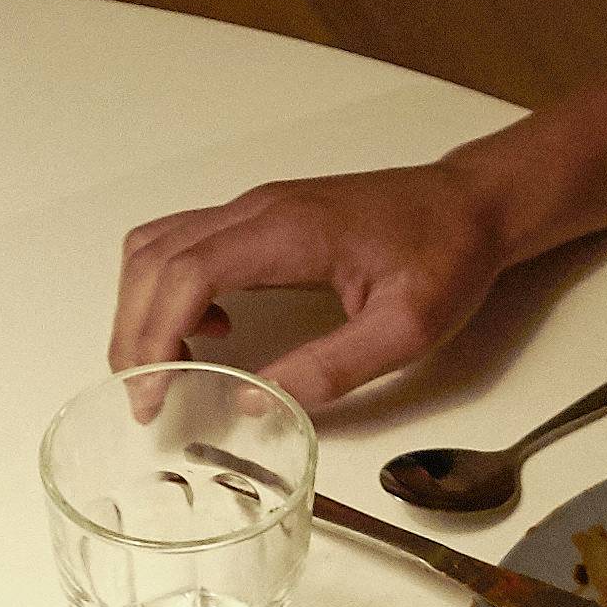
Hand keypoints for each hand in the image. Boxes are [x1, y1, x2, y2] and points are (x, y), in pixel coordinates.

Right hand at [107, 155, 506, 406]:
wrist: (472, 205)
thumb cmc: (447, 256)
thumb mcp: (406, 329)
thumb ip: (331, 368)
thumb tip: (257, 401)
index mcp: (290, 233)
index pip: (187, 274)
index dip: (154, 336)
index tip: (151, 393)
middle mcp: (260, 210)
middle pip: (155, 259)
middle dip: (134, 331)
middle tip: (143, 396)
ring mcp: (257, 209)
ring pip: (160, 245)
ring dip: (144, 307)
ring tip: (165, 369)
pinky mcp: (263, 218)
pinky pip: (187, 244)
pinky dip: (171, 289)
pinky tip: (211, 333)